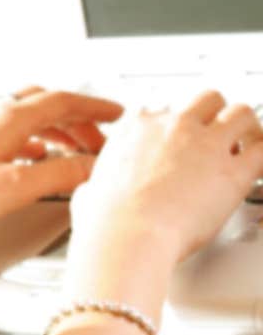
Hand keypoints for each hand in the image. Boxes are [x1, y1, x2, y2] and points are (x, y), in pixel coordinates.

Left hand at [0, 84, 125, 232]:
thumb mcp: (15, 188)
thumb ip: (59, 176)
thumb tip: (92, 168)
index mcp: (9, 117)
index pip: (64, 100)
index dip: (95, 107)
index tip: (117, 114)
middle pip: (48, 104)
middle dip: (80, 119)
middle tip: (101, 139)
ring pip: (31, 117)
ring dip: (59, 130)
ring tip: (76, 153)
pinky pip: (14, 132)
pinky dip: (36, 141)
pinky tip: (36, 160)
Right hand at [70, 89, 262, 264]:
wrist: (127, 235)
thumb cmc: (107, 219)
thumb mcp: (89, 190)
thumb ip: (96, 184)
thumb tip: (91, 193)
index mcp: (138, 126)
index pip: (163, 107)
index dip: (174, 123)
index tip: (177, 135)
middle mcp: (174, 126)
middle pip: (208, 99)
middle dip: (216, 115)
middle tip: (218, 135)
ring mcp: (206, 144)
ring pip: (241, 112)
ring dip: (246, 128)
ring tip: (248, 144)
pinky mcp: (232, 172)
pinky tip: (261, 165)